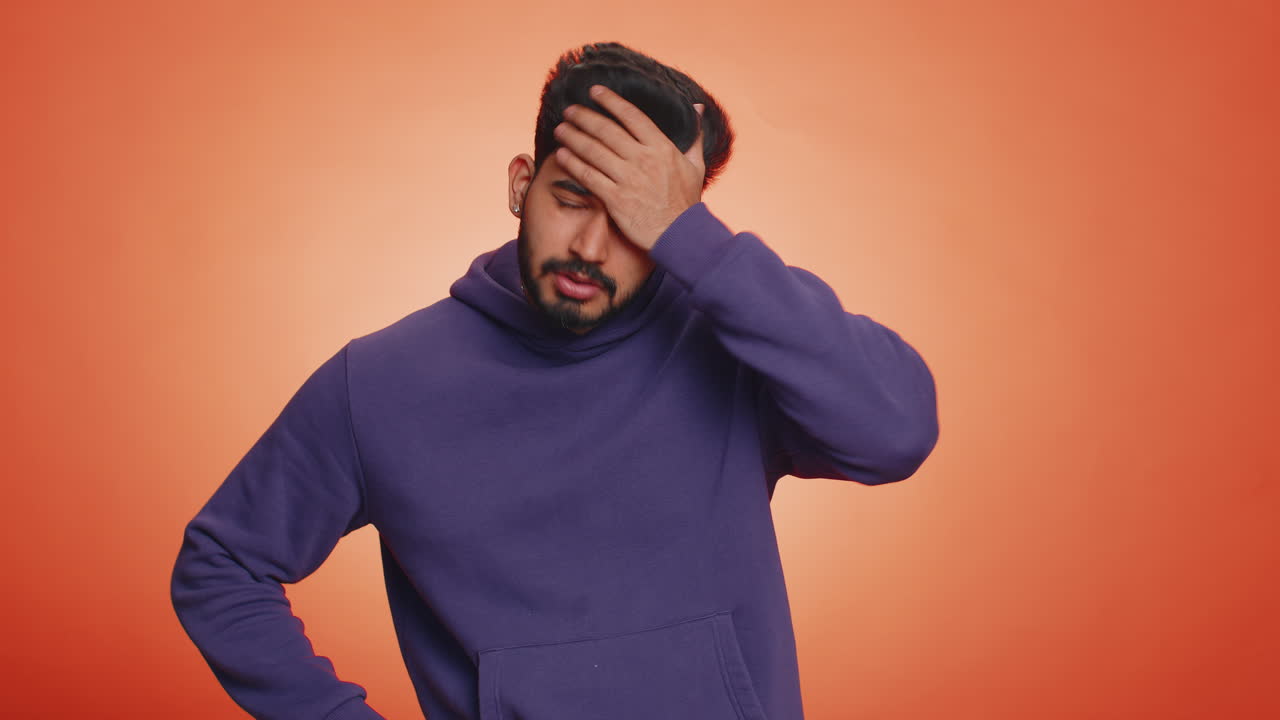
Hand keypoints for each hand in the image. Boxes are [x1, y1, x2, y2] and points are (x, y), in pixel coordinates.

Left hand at [553, 84, 704, 250]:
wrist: (679, 235)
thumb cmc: (686, 202)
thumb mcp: (696, 165)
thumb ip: (695, 135)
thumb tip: (698, 107)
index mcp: (662, 148)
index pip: (632, 116)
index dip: (611, 101)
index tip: (595, 92)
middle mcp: (643, 160)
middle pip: (607, 130)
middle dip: (584, 117)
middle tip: (569, 110)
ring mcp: (628, 179)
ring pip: (594, 151)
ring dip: (574, 137)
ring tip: (561, 130)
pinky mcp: (616, 199)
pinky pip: (589, 176)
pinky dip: (573, 163)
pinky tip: (562, 155)